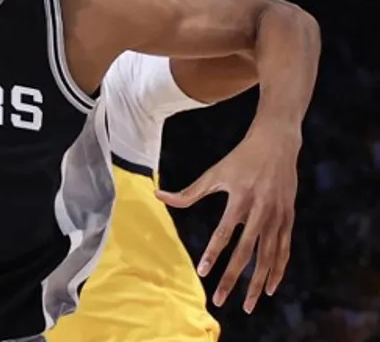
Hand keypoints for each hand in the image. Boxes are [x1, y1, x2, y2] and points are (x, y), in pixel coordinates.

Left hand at [156, 127, 298, 313]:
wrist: (277, 144)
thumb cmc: (240, 159)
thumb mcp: (215, 172)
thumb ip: (189, 192)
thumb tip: (158, 196)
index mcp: (240, 199)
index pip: (224, 234)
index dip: (213, 254)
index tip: (202, 273)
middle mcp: (261, 211)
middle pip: (246, 253)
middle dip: (233, 279)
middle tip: (221, 301)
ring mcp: (278, 217)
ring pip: (268, 258)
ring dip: (258, 283)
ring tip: (247, 304)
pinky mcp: (289, 219)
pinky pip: (284, 251)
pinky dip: (278, 270)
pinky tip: (269, 288)